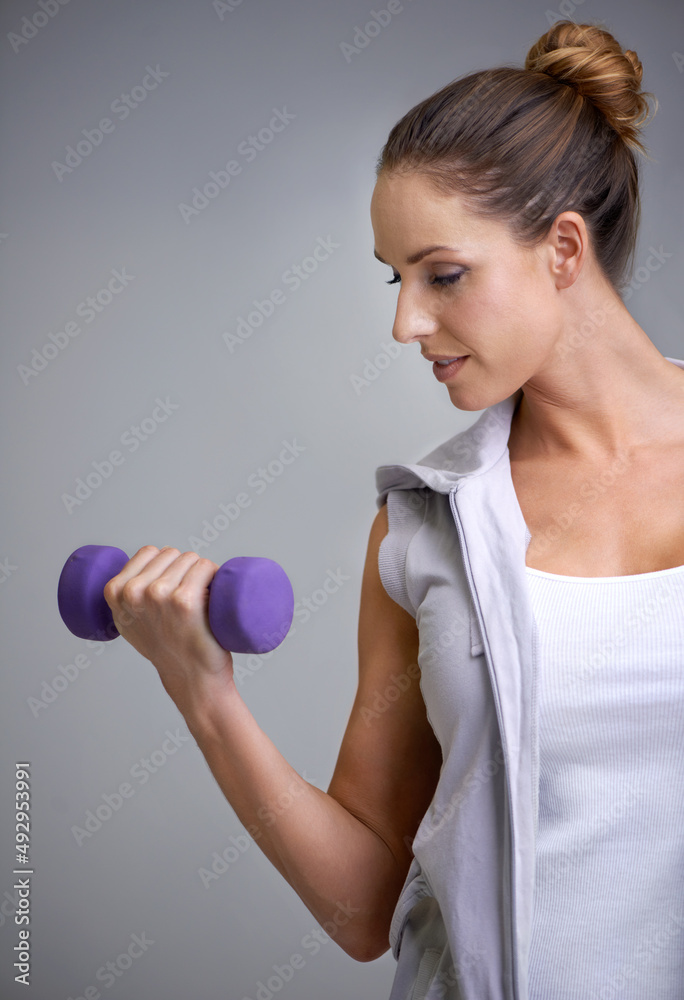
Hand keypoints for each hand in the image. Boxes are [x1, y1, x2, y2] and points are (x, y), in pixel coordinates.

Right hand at [103, 545, 234, 708]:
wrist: (191, 677)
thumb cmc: (167, 648)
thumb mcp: (130, 623)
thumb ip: (125, 598)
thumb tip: (132, 575)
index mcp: (115, 591)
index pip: (149, 552)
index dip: (167, 565)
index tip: (173, 587)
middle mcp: (134, 592)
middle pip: (171, 554)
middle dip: (184, 569)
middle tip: (188, 599)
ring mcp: (158, 594)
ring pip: (190, 559)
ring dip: (201, 573)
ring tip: (199, 601)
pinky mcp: (184, 600)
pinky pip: (206, 567)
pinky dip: (215, 575)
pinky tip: (214, 593)